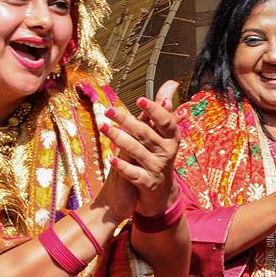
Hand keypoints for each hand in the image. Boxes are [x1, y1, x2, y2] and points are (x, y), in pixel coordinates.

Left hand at [100, 80, 180, 218]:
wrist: (159, 192)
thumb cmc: (158, 155)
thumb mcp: (163, 134)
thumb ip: (163, 109)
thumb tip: (171, 83)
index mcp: (172, 138)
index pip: (166, 122)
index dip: (154, 110)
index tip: (139, 100)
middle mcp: (167, 152)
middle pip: (146, 134)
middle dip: (127, 121)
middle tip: (109, 110)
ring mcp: (157, 168)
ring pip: (137, 151)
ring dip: (119, 139)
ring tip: (104, 127)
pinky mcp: (147, 183)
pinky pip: (134, 174)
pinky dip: (123, 167)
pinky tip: (111, 159)